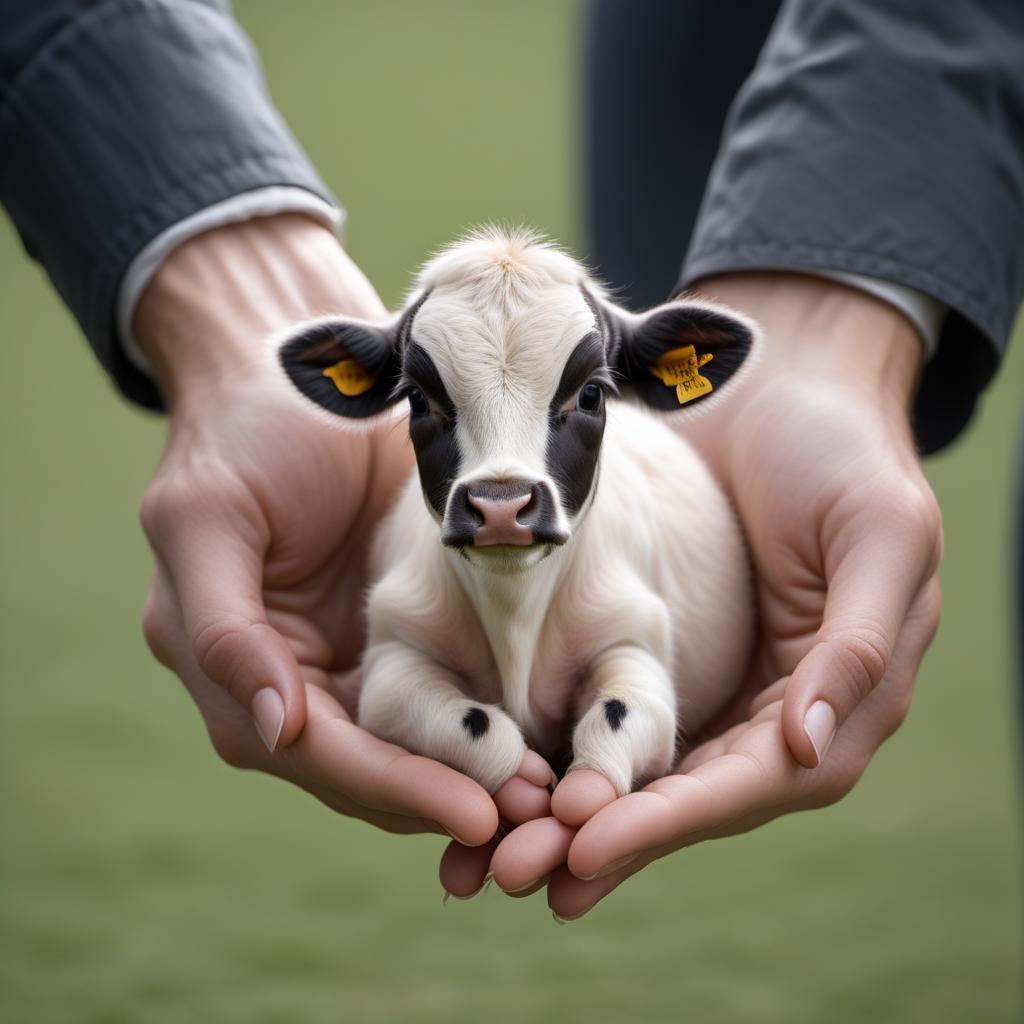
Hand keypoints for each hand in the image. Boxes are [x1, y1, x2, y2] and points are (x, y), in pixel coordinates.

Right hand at [135, 214, 534, 844]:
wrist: (298, 369)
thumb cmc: (239, 434)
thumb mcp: (206, 519)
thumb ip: (223, 631)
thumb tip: (274, 735)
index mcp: (236, 671)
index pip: (319, 754)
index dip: (396, 786)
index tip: (480, 813)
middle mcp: (296, 681)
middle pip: (375, 767)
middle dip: (451, 795)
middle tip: (539, 819)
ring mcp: (354, 655)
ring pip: (419, 743)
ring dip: (483, 774)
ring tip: (559, 795)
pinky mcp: (406, 625)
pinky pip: (452, 689)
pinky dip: (493, 719)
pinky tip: (551, 737)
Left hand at [445, 273, 941, 914]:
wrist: (790, 387)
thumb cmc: (845, 453)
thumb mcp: (878, 534)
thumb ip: (856, 644)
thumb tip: (807, 749)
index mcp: (841, 701)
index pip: (750, 785)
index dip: (669, 820)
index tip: (586, 845)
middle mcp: (778, 713)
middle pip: (686, 799)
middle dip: (603, 837)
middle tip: (514, 871)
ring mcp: (722, 687)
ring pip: (646, 772)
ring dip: (573, 814)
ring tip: (491, 853)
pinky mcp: (670, 652)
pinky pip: (619, 716)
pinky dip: (569, 754)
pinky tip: (511, 780)